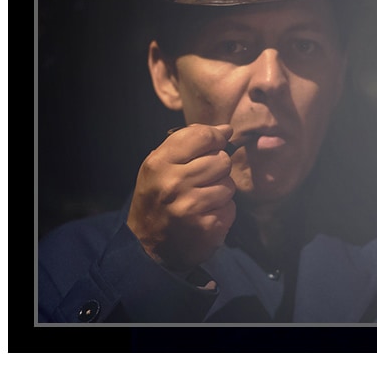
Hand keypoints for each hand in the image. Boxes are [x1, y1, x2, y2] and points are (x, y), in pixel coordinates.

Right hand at [127, 124, 236, 275]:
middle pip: (222, 160)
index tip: (214, 146)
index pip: (202, 136)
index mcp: (159, 163)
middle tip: (201, 181)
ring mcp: (190, 207)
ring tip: (201, 200)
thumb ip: (188, 143)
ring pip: (229, 184)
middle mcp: (174, 184)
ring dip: (220, 191)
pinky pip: (231, 207)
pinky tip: (205, 216)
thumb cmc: (156, 199)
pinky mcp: (207, 226)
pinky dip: (222, 211)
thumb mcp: (160, 166)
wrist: (145, 246)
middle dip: (217, 168)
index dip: (215, 138)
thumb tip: (226, 130)